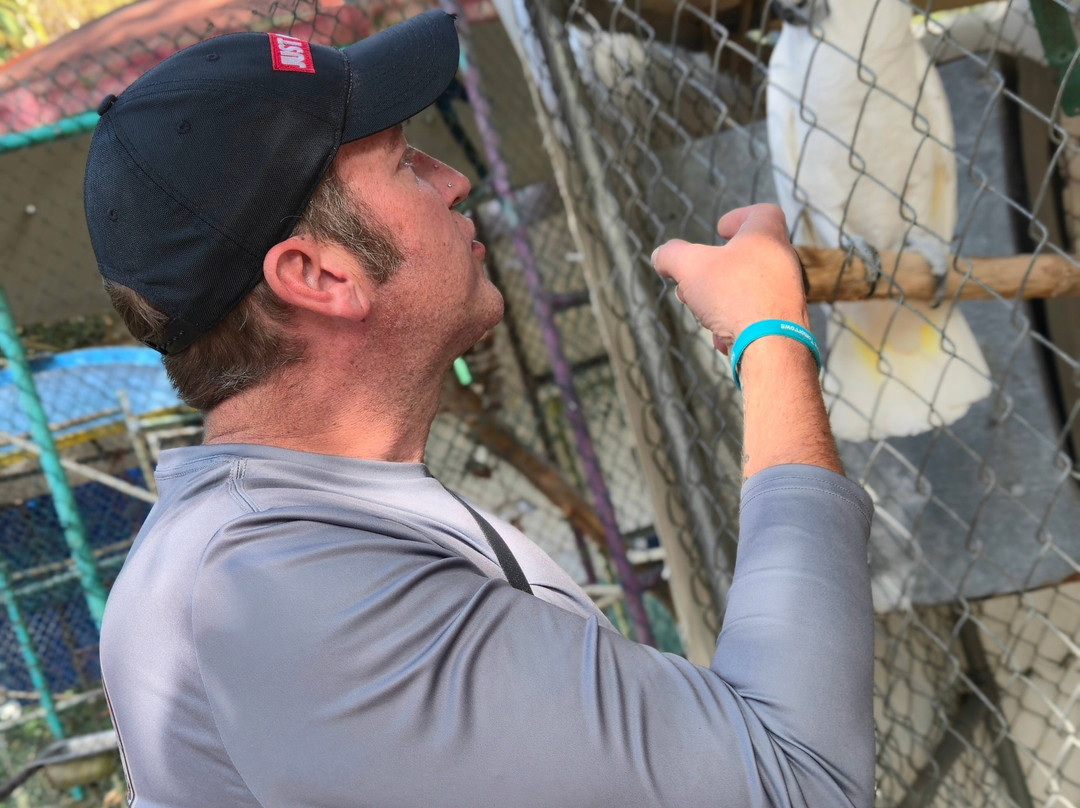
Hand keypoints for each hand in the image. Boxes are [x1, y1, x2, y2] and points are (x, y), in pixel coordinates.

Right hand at [651, 204, 808, 354]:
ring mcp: (787, 293)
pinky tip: (724, 338)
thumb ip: (672, 256)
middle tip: (695, 279)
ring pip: (748, 289)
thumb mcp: (690, 267)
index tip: (721, 230)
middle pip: (747, 256)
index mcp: (766, 236)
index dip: (739, 216)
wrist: (771, 345)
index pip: (763, 212)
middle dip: (714, 269)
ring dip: (721, 300)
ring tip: (705, 315)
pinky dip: (736, 323)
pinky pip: (756, 316)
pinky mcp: (786, 323)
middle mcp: (783, 262)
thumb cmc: (734, 295)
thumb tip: (660, 256)